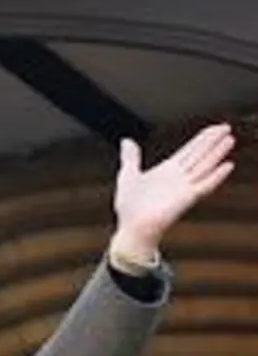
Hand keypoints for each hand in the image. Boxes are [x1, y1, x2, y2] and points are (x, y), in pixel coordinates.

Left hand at [113, 123, 234, 255]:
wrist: (132, 228)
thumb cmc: (130, 207)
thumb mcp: (128, 175)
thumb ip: (131, 157)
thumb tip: (127, 140)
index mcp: (167, 171)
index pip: (189, 151)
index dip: (202, 139)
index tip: (214, 129)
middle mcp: (178, 178)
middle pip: (199, 155)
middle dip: (212, 141)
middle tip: (226, 127)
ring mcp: (184, 188)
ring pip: (204, 166)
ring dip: (217, 153)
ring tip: (229, 140)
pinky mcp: (186, 199)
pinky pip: (205, 185)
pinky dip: (216, 176)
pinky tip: (227, 166)